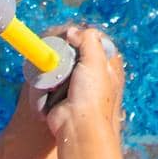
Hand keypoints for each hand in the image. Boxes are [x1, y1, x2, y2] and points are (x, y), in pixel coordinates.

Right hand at [40, 24, 124, 138]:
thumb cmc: (92, 96)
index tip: (71, 35)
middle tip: (58, 51)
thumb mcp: (95, 61)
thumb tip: (73, 31)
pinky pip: (53, 80)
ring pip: (63, 65)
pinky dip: (49, 80)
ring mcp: (78, 85)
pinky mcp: (63, 94)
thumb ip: (88, 40)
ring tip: (53, 68)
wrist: (77, 127)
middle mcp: (95, 74)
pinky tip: (48, 82)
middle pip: (77, 52)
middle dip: (66, 52)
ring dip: (56, 66)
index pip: (97, 41)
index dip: (84, 37)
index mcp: (109, 65)